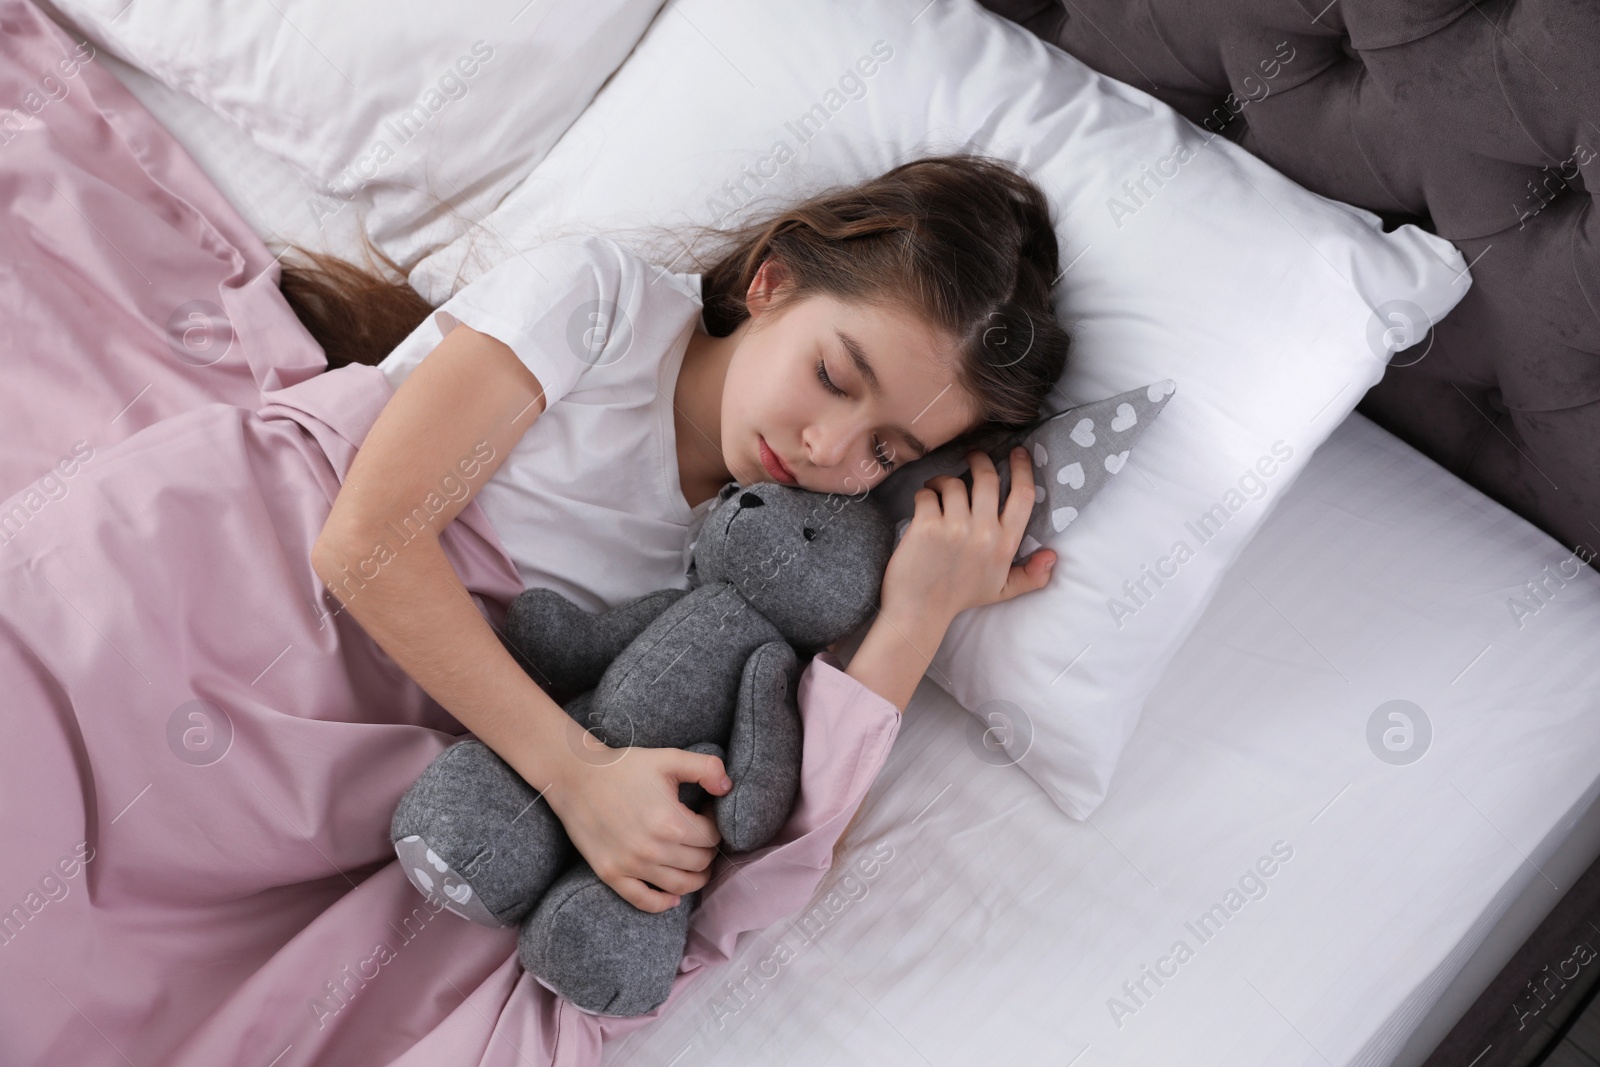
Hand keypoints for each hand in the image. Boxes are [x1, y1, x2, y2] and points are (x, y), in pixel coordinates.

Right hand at [544, 741, 730, 912]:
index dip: (715, 824)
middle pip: (700, 863)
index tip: (705, 813)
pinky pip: (645, 902)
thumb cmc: (624, 766)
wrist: (575, 777)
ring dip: (695, 877)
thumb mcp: (669, 758)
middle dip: (707, 849)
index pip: (712, 837)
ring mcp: (631, 866)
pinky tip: (673, 896)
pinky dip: (663, 903)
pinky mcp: (611, 875)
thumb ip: (706, 767)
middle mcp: (653, 850)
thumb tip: (728, 788)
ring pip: (680, 886)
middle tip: (700, 834)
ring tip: (694, 860)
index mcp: (671, 822)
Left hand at [882, 446, 1056, 623]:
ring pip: (953, 483)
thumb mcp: (1002, 591)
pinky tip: (922, 506)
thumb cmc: (959, 597)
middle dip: (980, 460)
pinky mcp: (928, 526)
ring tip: (938, 490)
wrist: (919, 611)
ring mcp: (956, 528)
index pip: (1023, 496)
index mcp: (1005, 544)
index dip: (1023, 469)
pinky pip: (927, 493)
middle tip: (973, 456)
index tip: (1018, 452)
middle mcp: (984, 533)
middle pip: (988, 478)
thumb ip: (1031, 576)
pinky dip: (923, 494)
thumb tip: (1053, 556)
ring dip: (944, 481)